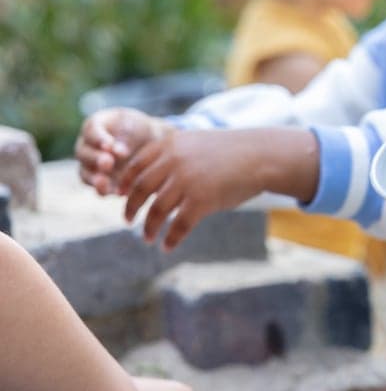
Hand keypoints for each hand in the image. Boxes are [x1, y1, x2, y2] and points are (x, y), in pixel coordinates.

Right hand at [74, 108, 170, 195]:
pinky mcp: (100, 181)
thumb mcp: (135, 125)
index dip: (98, 139)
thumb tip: (119, 153)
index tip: (109, 145)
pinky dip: (104, 191)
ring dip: (94, 179)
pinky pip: (97, 188)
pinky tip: (117, 193)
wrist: (148, 142)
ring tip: (104, 183)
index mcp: (94, 126)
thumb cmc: (139, 128)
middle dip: (95, 159)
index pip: (91, 131)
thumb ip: (125, 137)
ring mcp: (91, 165)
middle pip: (83, 153)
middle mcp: (87, 146)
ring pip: (85, 173)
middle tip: (108, 163)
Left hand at [117, 129, 268, 250]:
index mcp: (170, 146)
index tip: (119, 196)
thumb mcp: (196, 144)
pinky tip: (168, 247)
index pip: (136, 167)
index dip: (125, 184)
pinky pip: (179, 225)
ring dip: (149, 228)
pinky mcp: (202, 200)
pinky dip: (171, 239)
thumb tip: (152, 179)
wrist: (261, 155)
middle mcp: (174, 162)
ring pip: (157, 211)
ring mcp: (187, 182)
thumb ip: (173, 156)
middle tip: (128, 221)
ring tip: (148, 238)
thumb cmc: (231, 152)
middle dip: (131, 208)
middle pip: (140, 190)